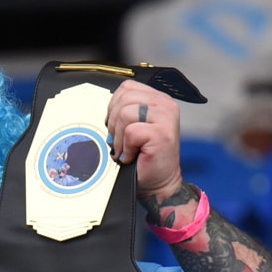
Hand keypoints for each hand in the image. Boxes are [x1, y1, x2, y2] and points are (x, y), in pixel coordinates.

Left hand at [105, 80, 182, 201]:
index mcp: (157, 99)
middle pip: (124, 98)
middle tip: (118, 141)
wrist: (159, 183)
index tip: (116, 126)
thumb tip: (105, 109)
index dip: (114, 106)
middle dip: (114, 122)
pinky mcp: (162, 133)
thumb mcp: (134, 127)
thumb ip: (126, 111)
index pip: (127, 88)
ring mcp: (166, 117)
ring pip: (125, 113)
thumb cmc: (145, 159)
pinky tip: (132, 155)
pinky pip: (131, 132)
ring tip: (125, 149)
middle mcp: (164, 104)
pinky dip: (126, 148)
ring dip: (119, 136)